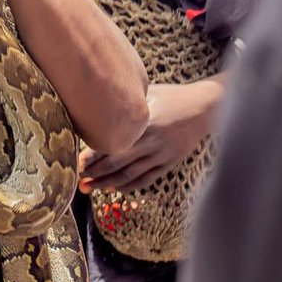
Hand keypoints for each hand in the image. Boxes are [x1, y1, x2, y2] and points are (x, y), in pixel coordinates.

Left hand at [78, 80, 221, 193]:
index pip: (115, 144)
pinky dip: (130, 185)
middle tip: (79, 180)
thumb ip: (126, 101)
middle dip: (96, 173)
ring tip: (90, 188)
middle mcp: (153, 142)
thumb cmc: (171, 95)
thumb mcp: (148, 92)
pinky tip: (115, 188)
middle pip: (119, 162)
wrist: (204, 107)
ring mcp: (162, 155)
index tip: (78, 161)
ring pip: (131, 174)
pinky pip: (147, 178)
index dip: (95, 155)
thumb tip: (97, 103)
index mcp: (145, 123)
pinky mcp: (170, 162)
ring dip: (109, 183)